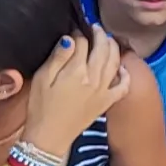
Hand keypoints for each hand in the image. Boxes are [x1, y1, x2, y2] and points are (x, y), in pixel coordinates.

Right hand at [19, 33, 131, 149]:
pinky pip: (123, 86)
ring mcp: (103, 90)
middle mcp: (94, 78)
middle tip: (94, 28)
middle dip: (99, 34)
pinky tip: (121, 67)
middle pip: (103, 48)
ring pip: (115, 62)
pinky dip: (125, 74)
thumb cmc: (40, 107)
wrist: (49, 137)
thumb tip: (70, 38)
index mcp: (76, 71)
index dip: (78, 33)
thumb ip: (57, 57)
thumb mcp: (41, 79)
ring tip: (107, 40)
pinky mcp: (107, 102)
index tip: (74, 31)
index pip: (82, 42)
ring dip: (113, 47)